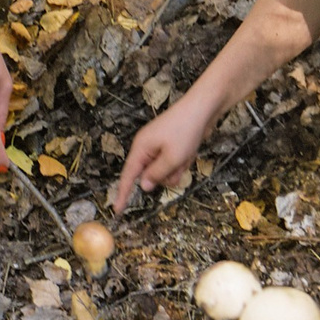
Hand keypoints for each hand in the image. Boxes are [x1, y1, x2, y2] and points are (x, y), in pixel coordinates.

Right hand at [113, 93, 213, 212]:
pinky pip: (173, 164)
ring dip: (177, 169)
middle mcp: (146, 148)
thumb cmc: (185, 131)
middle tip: (179, 163)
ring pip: (164, 172)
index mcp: (141, 148)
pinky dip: (182, 162)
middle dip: (166, 175)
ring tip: (186, 155)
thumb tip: (143, 186)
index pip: (128, 175)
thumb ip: (156, 175)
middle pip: (150, 175)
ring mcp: (158, 147)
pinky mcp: (170, 146)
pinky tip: (189, 152)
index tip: (117, 210)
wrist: (202, 109)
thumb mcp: (172, 158)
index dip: (123, 193)